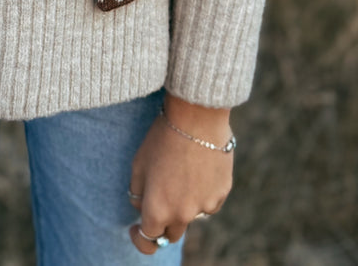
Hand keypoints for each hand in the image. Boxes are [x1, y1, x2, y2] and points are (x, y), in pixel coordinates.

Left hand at [128, 93, 233, 254]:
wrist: (196, 117)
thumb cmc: (162, 138)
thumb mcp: (138, 163)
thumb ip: (137, 192)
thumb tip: (141, 207)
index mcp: (158, 209)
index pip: (149, 240)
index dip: (140, 238)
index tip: (135, 229)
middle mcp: (182, 214)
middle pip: (171, 234)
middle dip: (163, 223)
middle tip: (159, 201)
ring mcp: (204, 206)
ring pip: (191, 216)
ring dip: (184, 206)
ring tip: (181, 173)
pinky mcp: (222, 194)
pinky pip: (209, 203)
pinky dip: (202, 194)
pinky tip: (198, 170)